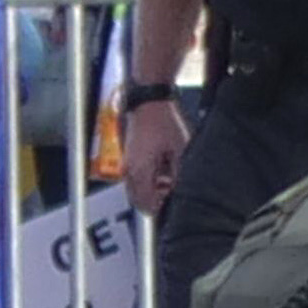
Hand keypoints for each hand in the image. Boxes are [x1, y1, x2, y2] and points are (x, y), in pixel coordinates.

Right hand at [120, 93, 188, 217]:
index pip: (146, 205)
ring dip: (152, 190)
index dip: (161, 208)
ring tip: (170, 176)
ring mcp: (126, 163)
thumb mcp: (180, 149)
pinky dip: (147, 179)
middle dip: (155, 200)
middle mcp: (128, 170)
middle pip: (138, 201)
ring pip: (136, 190)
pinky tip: (162, 167)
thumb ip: (179, 175)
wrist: (149, 100)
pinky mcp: (128, 156)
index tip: (174, 202)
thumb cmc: (164, 121)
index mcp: (140, 171)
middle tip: (172, 189)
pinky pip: (135, 178)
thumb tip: (179, 191)